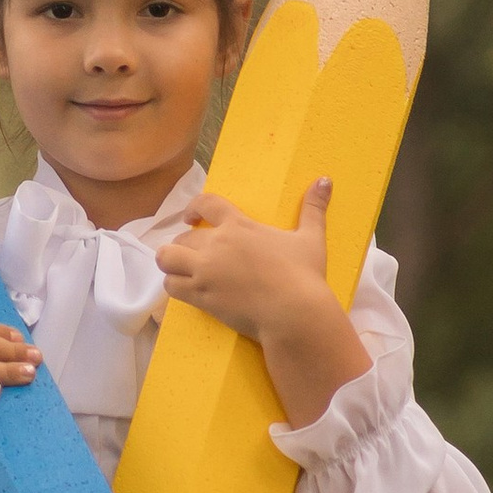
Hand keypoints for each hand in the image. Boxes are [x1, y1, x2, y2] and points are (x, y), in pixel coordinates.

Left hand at [157, 182, 371, 428]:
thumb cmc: (304, 275)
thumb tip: (325, 179)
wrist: (293, 313)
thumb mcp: (311, 238)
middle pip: (183, 237)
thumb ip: (313, 208)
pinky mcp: (201, 296)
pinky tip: (184, 289)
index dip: (193, 207)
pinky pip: (172, 286)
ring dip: (171, 262)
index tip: (190, 217)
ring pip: (168, 259)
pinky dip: (174, 285)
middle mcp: (216, 245)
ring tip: (179, 269)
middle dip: (184, 243)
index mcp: (239, 226)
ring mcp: (205, 271)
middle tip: (192, 253)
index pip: (205, 204)